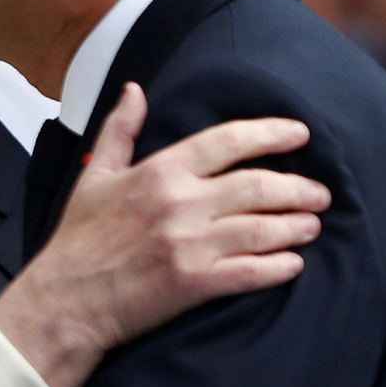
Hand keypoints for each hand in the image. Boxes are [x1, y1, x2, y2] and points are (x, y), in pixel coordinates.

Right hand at [0, 82, 329, 386]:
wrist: (67, 296)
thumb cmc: (80, 236)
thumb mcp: (96, 173)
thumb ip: (120, 129)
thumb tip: (134, 90)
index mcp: (158, 171)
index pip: (226, 141)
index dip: (269, 133)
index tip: (299, 134)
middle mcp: (179, 203)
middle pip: (257, 186)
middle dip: (297, 188)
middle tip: (318, 192)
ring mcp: (189, 244)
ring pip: (262, 228)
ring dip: (296, 226)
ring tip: (312, 225)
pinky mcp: (194, 283)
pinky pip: (251, 272)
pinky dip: (280, 267)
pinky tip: (293, 263)